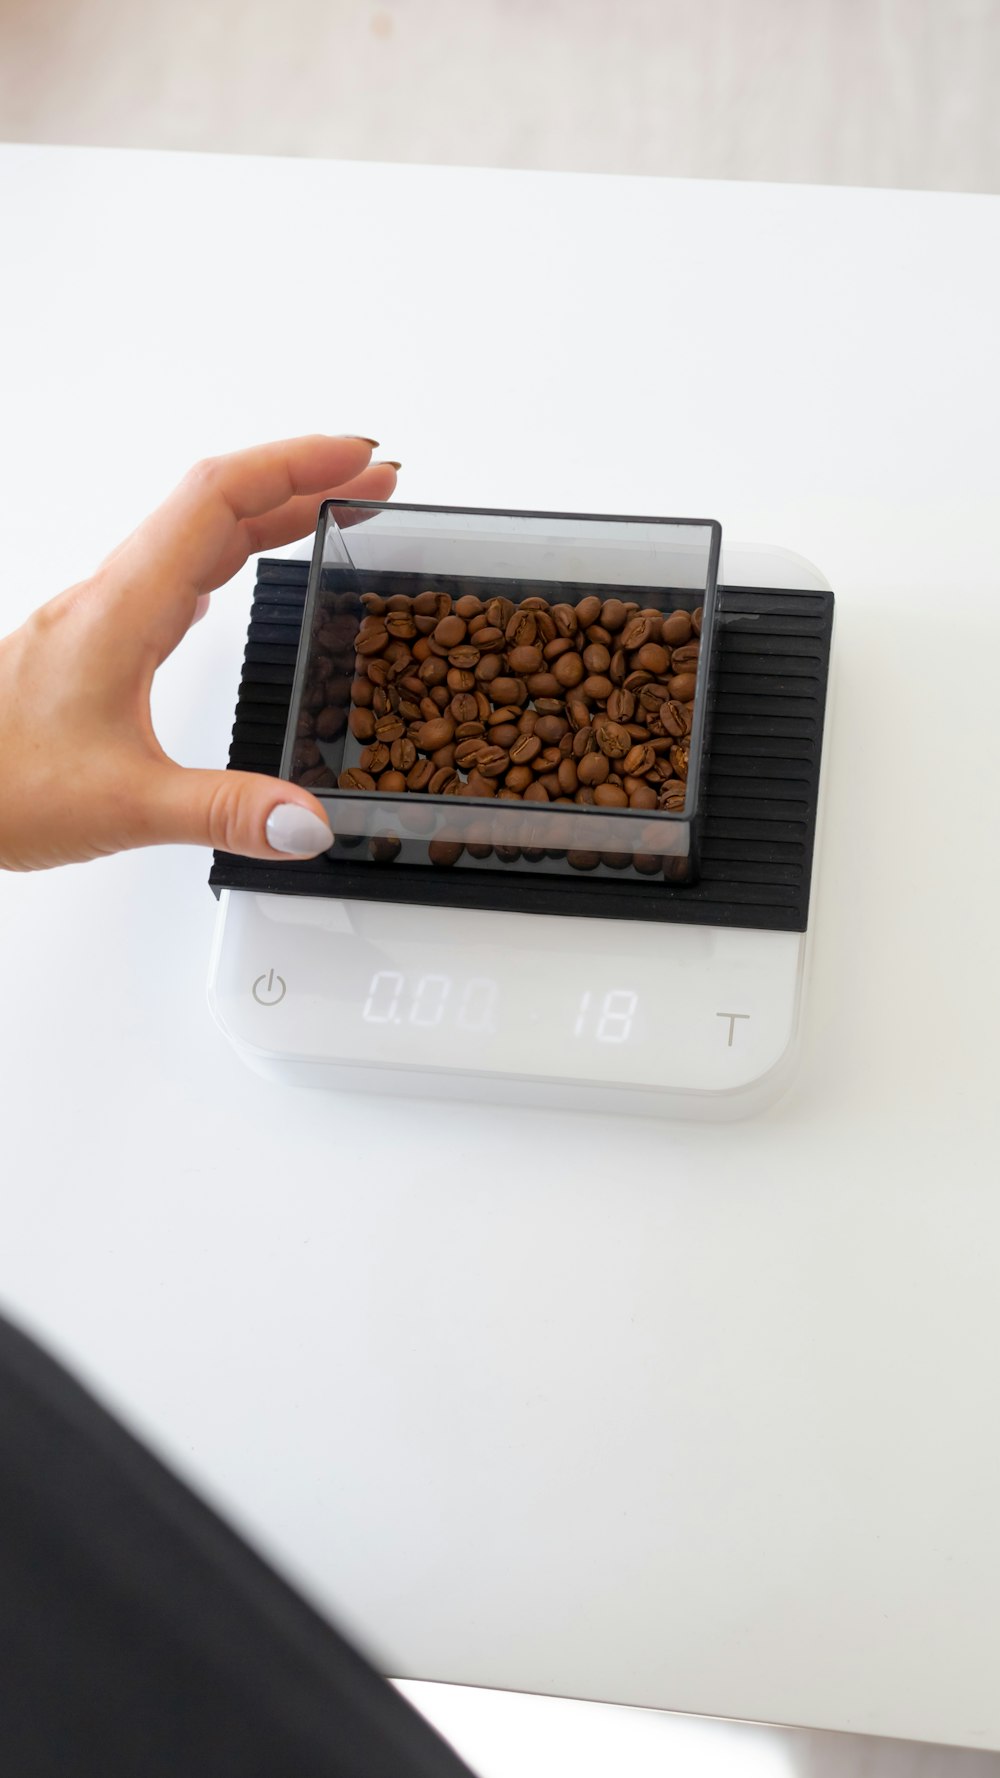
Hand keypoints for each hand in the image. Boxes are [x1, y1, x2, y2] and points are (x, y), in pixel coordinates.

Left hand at [0, 436, 397, 871]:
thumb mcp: (123, 805)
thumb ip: (225, 811)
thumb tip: (310, 821)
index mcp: (122, 608)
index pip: (219, 499)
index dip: (296, 465)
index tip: (361, 457)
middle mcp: (111, 599)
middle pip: (216, 506)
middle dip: (300, 482)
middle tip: (372, 484)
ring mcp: (98, 620)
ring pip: (191, 539)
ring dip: (263, 517)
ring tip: (326, 518)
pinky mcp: (91, 651)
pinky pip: (168, 580)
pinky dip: (219, 561)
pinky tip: (226, 586)